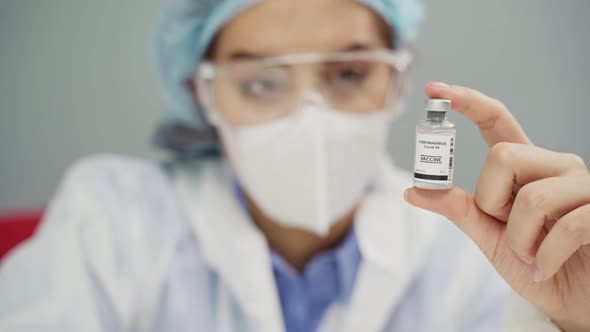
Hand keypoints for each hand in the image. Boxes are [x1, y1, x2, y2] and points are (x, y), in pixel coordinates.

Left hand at [404, 82, 589, 331]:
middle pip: (504, 157)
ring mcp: (584, 186)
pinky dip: (545, 256)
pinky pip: (566, 226)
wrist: (573, 301)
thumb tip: (412, 190)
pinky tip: (546, 266)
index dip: (468, 102)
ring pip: (531, 197)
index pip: (497, 121)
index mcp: (526, 167)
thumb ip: (459, 210)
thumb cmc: (533, 263)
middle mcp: (556, 166)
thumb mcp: (489, 237)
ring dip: (519, 240)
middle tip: (506, 229)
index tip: (435, 89)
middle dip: (492, 202)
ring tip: (531, 255)